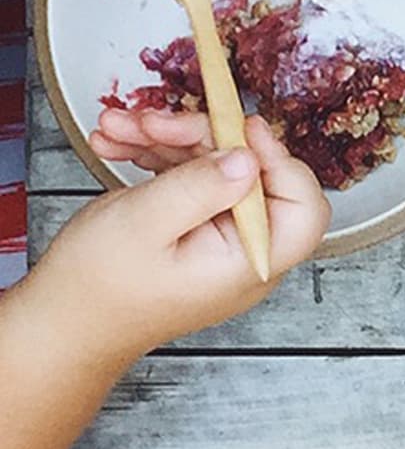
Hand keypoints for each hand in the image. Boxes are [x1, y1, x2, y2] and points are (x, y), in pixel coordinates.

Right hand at [32, 115, 327, 361]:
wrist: (57, 326)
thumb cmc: (94, 290)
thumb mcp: (144, 225)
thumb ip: (199, 187)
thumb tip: (249, 157)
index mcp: (249, 261)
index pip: (302, 206)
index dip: (277, 159)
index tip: (240, 127)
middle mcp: (243, 251)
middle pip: (251, 174)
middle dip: (201, 138)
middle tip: (152, 122)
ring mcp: (217, 238)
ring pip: (213, 168)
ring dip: (167, 140)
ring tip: (118, 126)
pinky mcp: (191, 227)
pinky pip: (187, 179)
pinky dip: (155, 157)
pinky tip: (118, 143)